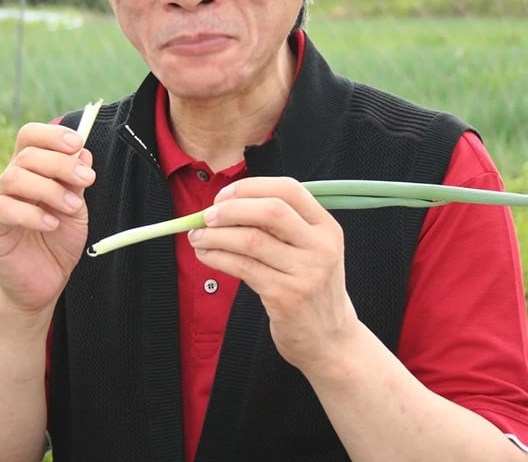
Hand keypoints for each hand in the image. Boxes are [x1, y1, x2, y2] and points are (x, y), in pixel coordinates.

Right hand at [0, 122, 95, 315]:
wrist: (42, 284)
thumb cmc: (56, 243)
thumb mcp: (74, 209)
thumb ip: (76, 182)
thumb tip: (83, 153)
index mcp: (28, 172)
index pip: (29, 137)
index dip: (52, 135)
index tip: (78, 143)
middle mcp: (7, 182)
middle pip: (26, 155)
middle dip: (61, 163)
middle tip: (87, 178)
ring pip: (14, 177)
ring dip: (50, 189)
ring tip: (73, 207)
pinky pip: (4, 209)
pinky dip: (32, 214)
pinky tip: (52, 225)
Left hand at [187, 177, 359, 370]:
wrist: (329, 340)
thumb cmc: (311, 289)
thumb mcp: (312, 251)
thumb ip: (282, 227)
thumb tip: (226, 206)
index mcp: (327, 227)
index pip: (289, 189)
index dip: (251, 187)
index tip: (224, 195)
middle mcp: (320, 247)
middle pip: (270, 211)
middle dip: (231, 209)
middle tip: (206, 216)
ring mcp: (305, 273)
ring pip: (251, 240)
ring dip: (216, 235)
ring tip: (197, 237)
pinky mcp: (285, 296)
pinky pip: (243, 267)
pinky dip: (217, 257)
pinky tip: (206, 255)